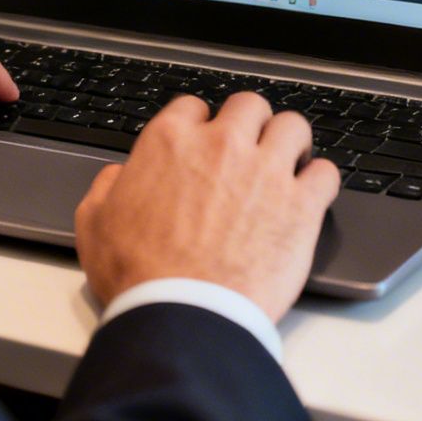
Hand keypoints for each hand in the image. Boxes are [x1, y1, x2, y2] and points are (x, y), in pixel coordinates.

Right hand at [75, 93, 340, 324]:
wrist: (184, 314)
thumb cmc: (140, 276)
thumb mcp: (94, 225)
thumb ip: (106, 189)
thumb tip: (117, 177)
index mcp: (170, 142)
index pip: (193, 107)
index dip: (199, 126)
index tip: (203, 144)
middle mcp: (222, 145)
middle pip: (249, 106)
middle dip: (250, 124)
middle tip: (249, 150)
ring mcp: (266, 171)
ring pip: (293, 126)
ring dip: (291, 142)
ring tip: (287, 162)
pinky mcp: (301, 205)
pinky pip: (326, 172)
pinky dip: (320, 180)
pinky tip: (311, 193)